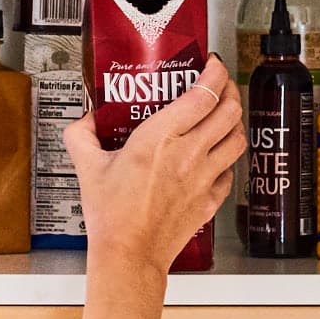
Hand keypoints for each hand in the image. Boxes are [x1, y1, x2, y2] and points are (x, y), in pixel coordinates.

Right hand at [65, 59, 245, 273]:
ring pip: (237, 138)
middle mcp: (189, 154)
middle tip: (221, 85)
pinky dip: (228, 158)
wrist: (128, 255)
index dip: (215, 72)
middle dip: (230, 91)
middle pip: (229, 110)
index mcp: (160, 138)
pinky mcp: (210, 200)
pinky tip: (217, 156)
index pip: (203, 93)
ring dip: (235, 121)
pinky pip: (230, 171)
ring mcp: (204, 177)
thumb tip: (86, 120)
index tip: (212, 63)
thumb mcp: (86, 167)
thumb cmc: (111, 216)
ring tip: (225, 115)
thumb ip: (81, 136)